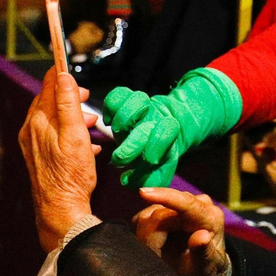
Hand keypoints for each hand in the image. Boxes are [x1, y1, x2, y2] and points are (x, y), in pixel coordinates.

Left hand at [19, 68, 102, 251]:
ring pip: (53, 121)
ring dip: (72, 117)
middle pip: (49, 103)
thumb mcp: (75, 134)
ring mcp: (33, 146)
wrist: (60, 210)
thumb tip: (64, 76)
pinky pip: (53, 138)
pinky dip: (70, 134)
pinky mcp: (40, 159)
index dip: (61, 74)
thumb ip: (69, 103)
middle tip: (88, 99)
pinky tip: (88, 144)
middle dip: (70, 97)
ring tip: (92, 122)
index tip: (70, 65)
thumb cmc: (70, 175)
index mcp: (38, 122)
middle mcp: (31, 131)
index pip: (47, 86)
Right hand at [105, 69, 241, 186]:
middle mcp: (155, 117)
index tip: (148, 160)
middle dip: (132, 143)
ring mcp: (143, 106)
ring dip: (124, 118)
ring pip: (137, 100)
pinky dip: (110, 105)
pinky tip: (107, 120)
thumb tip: (127, 182)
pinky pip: (119, 93)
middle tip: (119, 159)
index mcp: (169, 132)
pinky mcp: (127, 98)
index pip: (168, 129)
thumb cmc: (159, 155)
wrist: (163, 128)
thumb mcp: (160, 170)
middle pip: (147, 122)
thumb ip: (150, 180)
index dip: (158, 143)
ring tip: (116, 132)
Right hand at [132, 186, 229, 275]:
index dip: (164, 196)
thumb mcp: (206, 268)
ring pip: (150, 213)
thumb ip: (202, 253)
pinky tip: (158, 243)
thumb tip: (201, 236)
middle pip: (160, 211)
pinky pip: (146, 215)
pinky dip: (147, 231)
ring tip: (161, 252)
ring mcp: (181, 204)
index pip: (185, 202)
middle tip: (158, 257)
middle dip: (153, 236)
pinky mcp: (169, 207)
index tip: (143, 193)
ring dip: (150, 235)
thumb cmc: (206, 270)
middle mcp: (197, 204)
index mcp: (210, 216)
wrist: (203, 269)